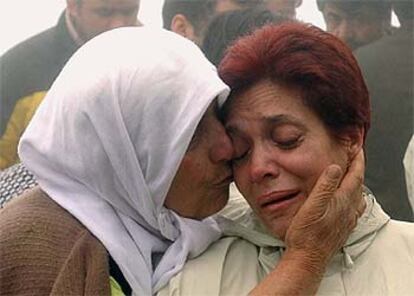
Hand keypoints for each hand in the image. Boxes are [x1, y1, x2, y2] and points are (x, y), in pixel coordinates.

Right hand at [284, 150, 364, 268]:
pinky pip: (354, 208)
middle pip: (358, 185)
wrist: (307, 258)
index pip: (355, 176)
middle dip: (357, 169)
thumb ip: (325, 186)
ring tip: (351, 175)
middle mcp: (348, 210)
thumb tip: (335, 168)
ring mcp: (346, 219)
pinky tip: (349, 201)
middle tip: (354, 157)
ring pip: (357, 197)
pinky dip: (354, 198)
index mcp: (341, 201)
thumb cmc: (305, 234)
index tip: (357, 149)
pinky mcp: (343, 227)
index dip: (357, 161)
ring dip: (356, 183)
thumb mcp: (312, 206)